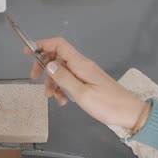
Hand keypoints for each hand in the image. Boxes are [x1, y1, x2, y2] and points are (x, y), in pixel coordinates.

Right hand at [26, 37, 146, 128]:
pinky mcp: (88, 81)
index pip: (59, 45)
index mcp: (81, 64)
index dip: (42, 45)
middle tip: (35, 80)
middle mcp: (82, 65)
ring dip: (53, 82)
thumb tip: (48, 64)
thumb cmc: (107, 104)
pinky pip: (69, 80)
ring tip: (53, 97)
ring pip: (61, 71)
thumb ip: (63, 78)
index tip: (28, 52)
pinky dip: (63, 88)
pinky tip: (64, 100)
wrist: (129, 112)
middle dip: (43, 67)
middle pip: (57, 57)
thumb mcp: (81, 94)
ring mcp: (85, 73)